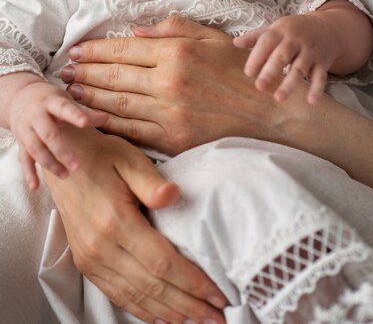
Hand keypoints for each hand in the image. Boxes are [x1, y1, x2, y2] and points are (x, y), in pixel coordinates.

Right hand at [8, 79, 107, 188]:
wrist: (18, 97)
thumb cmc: (49, 99)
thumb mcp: (65, 99)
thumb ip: (85, 111)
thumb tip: (107, 118)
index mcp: (51, 102)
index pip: (63, 108)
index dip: (74, 115)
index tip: (85, 123)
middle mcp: (36, 116)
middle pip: (48, 134)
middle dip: (62, 150)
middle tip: (77, 165)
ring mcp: (26, 130)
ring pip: (35, 149)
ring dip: (49, 164)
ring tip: (65, 175)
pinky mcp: (21, 142)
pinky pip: (23, 159)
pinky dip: (29, 173)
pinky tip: (35, 186)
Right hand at [44, 126, 226, 322]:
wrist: (63, 158)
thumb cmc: (102, 155)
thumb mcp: (129, 159)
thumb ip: (152, 182)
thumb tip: (175, 195)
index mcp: (115, 221)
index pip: (162, 262)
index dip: (192, 282)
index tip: (218, 294)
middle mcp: (100, 247)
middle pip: (152, 287)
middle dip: (189, 305)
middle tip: (218, 317)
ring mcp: (90, 258)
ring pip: (136, 297)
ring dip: (170, 313)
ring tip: (198, 321)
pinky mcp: (85, 262)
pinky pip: (117, 295)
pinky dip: (142, 310)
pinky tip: (163, 317)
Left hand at [60, 17, 286, 154]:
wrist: (269, 110)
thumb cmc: (241, 68)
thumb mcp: (211, 36)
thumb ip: (172, 29)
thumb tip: (134, 33)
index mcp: (177, 53)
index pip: (123, 49)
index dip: (95, 50)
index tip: (77, 50)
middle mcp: (169, 82)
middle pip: (114, 76)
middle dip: (84, 72)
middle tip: (65, 70)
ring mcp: (170, 113)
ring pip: (117, 104)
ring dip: (89, 97)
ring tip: (71, 91)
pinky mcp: (174, 139)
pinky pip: (132, 131)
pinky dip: (109, 125)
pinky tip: (92, 118)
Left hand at [234, 13, 336, 103]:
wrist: (327, 28)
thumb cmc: (293, 31)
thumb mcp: (275, 29)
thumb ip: (255, 37)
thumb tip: (235, 43)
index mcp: (281, 32)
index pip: (266, 43)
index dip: (257, 57)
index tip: (248, 72)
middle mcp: (296, 41)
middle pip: (282, 56)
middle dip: (271, 71)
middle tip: (259, 87)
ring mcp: (310, 52)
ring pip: (299, 68)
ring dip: (290, 84)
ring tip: (279, 98)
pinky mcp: (323, 62)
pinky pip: (320, 76)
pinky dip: (317, 89)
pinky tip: (311, 102)